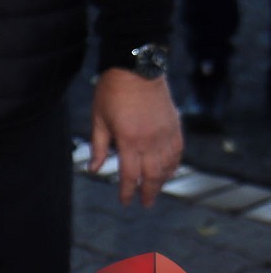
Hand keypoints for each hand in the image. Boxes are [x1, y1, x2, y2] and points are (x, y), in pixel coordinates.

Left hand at [90, 69, 181, 206]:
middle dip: (148, 192)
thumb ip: (98, 146)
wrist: (137, 69)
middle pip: (152, 176)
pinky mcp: (175, 126)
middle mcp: (150, 141)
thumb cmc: (112, 92)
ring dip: (162, 181)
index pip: (129, 175)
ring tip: (155, 189)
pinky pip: (177, 152)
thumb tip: (94, 169)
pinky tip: (169, 171)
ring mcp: (165, 134)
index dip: (127, 191)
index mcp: (128, 141)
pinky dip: (174, 165)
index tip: (125, 202)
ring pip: (168, 166)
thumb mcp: (98, 119)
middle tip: (146, 204)